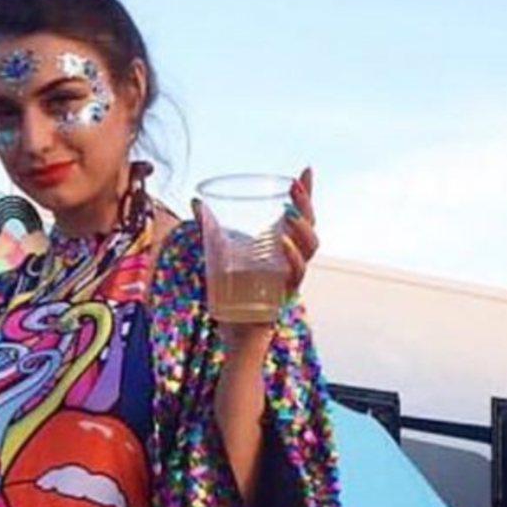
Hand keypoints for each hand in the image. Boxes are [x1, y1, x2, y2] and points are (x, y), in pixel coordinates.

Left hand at [195, 167, 318, 340]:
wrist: (234, 337)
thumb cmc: (233, 299)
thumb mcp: (219, 257)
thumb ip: (211, 230)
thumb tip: (197, 201)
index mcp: (280, 250)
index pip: (300, 217)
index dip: (306, 195)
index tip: (306, 169)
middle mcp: (291, 262)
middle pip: (310, 229)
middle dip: (305, 205)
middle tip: (293, 186)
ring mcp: (290, 279)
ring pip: (310, 251)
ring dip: (302, 230)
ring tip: (288, 215)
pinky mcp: (283, 297)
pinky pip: (295, 277)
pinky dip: (291, 260)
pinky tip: (284, 246)